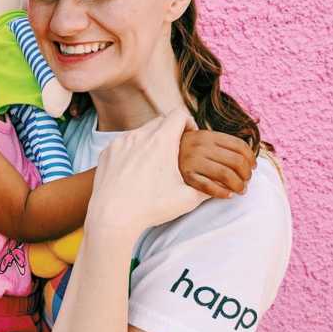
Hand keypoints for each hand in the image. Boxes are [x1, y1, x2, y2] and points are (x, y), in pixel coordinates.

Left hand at [85, 108, 206, 244]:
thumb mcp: (186, 199)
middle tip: (175, 150)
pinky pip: (123, 144)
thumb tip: (225, 189)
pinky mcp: (107, 152)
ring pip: (140, 132)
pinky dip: (132, 150)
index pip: (179, 115)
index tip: (190, 137)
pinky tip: (134, 170)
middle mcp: (139, 136)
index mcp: (161, 141)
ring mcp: (120, 142)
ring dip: (150, 141)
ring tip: (154, 162)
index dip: (188, 123)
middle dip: (169, 131)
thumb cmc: (151, 208)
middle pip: (159, 121)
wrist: (112, 216)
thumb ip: (207, 188)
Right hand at [178, 130, 255, 198]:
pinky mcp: (186, 176)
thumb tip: (248, 158)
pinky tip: (228, 195)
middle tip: (246, 181)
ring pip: (226, 174)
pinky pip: (209, 187)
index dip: (251, 158)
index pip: (239, 146)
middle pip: (236, 161)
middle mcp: (201, 146)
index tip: (253, 167)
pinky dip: (222, 193)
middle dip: (247, 174)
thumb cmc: (186, 151)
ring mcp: (193, 161)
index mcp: (208, 135)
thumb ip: (220, 145)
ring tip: (241, 190)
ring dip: (238, 185)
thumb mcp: (201, 140)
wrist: (157, 156)